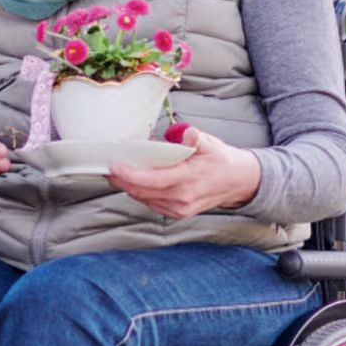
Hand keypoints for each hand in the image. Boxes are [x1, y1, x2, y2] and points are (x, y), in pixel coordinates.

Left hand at [109, 125, 260, 216]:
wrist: (239, 182)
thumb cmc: (221, 160)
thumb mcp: (211, 144)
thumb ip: (195, 138)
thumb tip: (184, 132)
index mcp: (189, 179)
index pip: (152, 180)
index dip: (129, 175)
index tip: (113, 167)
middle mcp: (182, 197)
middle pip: (142, 191)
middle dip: (121, 180)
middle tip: (106, 168)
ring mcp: (180, 208)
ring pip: (144, 199)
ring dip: (128, 187)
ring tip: (117, 173)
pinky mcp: (177, 213)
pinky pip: (151, 204)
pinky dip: (141, 193)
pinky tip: (136, 183)